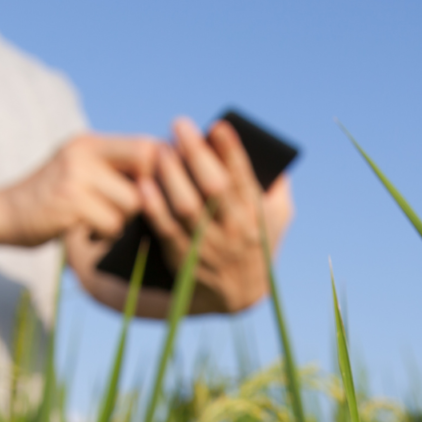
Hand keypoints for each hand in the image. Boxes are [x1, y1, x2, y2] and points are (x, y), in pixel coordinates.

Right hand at [0, 133, 157, 246]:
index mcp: (90, 143)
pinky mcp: (69, 202)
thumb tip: (168, 174)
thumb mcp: (80, 172)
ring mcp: (76, 175)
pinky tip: (85, 232)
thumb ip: (114, 169)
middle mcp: (84, 152)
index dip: (162, 170)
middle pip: (148, 169)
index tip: (156, 192)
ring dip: (122, 220)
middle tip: (129, 210)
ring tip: (98, 221)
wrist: (1, 215)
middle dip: (147, 195)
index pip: (147, 146)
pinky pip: (113, 223)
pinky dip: (105, 234)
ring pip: (133, 202)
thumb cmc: (49, 200)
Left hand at [136, 117, 294, 313]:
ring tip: (160, 149)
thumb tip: (272, 153)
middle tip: (179, 125)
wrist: (238, 296)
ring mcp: (208, 246)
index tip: (217, 125)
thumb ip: (277, 186)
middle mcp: (234, 230)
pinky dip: (154, 207)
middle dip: (196, 153)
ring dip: (172, 175)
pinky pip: (167, 230)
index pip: (244, 177)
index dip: (231, 151)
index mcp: (257, 215)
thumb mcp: (278, 217)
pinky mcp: (184, 259)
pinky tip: (144, 184)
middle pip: (214, 187)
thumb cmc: (256, 242)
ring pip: (188, 207)